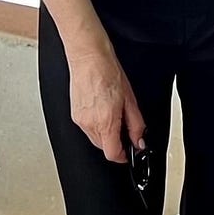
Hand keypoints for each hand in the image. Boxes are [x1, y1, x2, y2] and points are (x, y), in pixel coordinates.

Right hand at [68, 44, 144, 163]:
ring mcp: (80, 120)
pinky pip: (88, 129)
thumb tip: (139, 140)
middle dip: (116, 143)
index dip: (124, 157)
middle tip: (126, 129)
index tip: (130, 152)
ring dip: (106, 134)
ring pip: (95, 139)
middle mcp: (90, 123)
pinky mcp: (74, 114)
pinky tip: (103, 110)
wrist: (89, 58)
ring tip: (114, 114)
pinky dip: (97, 126)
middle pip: (104, 148)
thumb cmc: (108, 72)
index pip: (112, 154)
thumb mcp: (130, 100)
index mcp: (105, 121)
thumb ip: (136, 124)